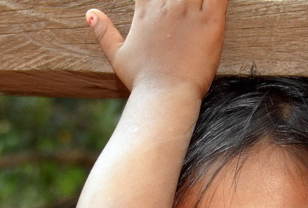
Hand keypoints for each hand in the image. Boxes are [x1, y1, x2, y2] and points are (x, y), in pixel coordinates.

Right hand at [86, 0, 229, 99]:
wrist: (165, 98)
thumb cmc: (142, 82)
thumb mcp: (117, 56)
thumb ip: (104, 32)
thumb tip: (90, 14)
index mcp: (146, 11)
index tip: (162, 5)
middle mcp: (167, 6)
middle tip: (182, 10)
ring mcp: (189, 12)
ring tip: (196, 5)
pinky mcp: (211, 22)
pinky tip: (217, 1)